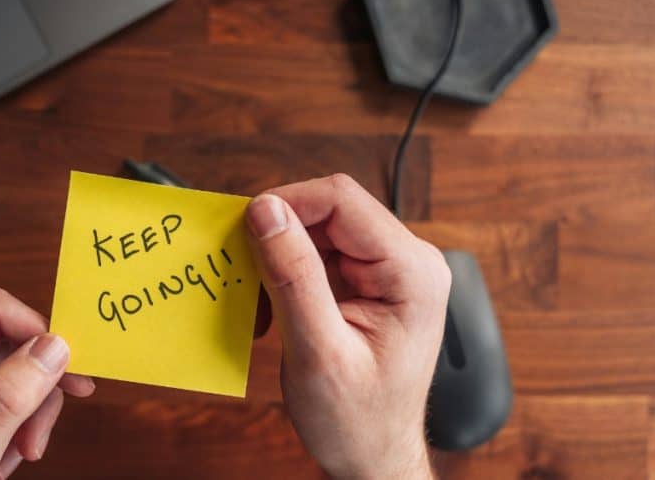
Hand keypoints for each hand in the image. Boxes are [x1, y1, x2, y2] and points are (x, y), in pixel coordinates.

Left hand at [0, 289, 94, 478]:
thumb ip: (2, 404)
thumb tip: (52, 347)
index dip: (38, 336)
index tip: (72, 375)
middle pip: (10, 339)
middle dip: (33, 389)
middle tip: (34, 440)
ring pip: (17, 366)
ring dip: (29, 412)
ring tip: (17, 455)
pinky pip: (10, 391)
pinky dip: (20, 424)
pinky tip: (4, 455)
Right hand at [245, 174, 449, 479]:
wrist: (373, 455)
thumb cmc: (358, 420)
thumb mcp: (318, 351)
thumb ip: (293, 276)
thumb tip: (266, 211)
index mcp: (412, 272)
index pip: (341, 200)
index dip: (286, 204)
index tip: (243, 230)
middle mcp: (408, 260)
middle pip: (329, 210)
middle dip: (279, 236)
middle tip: (245, 275)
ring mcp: (390, 269)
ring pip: (318, 229)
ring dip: (278, 257)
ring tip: (260, 304)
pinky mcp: (369, 280)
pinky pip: (318, 253)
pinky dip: (286, 273)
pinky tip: (273, 308)